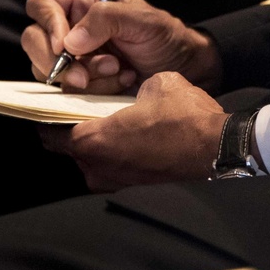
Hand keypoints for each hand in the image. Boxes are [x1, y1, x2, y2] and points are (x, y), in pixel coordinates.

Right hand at [23, 0, 222, 94]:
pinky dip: (92, 91)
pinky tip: (120, 83)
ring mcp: (74, 59)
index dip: (47, 23)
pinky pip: (67, 92)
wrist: (187, 73)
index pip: (43, 4)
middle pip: (34, 40)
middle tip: (84, 74)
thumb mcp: (144, 20)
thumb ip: (108, 19)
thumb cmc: (168, 38)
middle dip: (57, 61)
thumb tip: (69, 41)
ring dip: (83, 77)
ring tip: (118, 71)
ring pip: (49, 71)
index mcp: (84, 3)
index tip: (65, 44)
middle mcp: (73, 29)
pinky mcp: (82, 85)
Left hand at [39, 72, 227, 190]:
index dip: (50, 113)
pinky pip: (110, 165)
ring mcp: (115, 181)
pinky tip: (131, 132)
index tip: (56, 100)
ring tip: (112, 117)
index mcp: (94, 142)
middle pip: (68, 146)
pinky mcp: (133, 186)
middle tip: (85, 103)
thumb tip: (128, 94)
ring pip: (90, 157)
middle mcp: (98, 168)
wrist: (219, 147)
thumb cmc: (185, 116)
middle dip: (72, 125)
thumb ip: (127, 89)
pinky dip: (114, 150)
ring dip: (95, 139)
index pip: (50, 131)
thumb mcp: (154, 83)